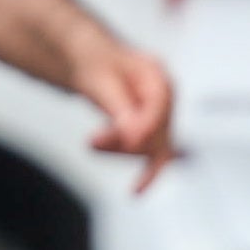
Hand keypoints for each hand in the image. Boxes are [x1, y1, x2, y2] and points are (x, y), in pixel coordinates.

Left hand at [77, 38, 175, 192]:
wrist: (86, 58)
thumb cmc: (93, 58)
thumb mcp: (100, 79)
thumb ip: (119, 106)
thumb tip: (133, 134)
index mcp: (158, 77)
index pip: (160, 109)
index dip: (144, 129)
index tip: (127, 140)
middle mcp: (164, 98)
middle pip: (156, 133)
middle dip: (124, 143)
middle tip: (93, 142)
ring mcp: (159, 115)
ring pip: (150, 148)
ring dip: (120, 151)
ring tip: (92, 144)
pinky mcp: (149, 130)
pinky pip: (149, 154)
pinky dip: (141, 170)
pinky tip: (137, 190)